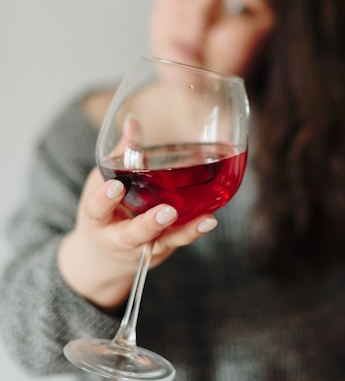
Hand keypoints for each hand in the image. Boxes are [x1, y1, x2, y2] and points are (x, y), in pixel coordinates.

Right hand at [58, 168, 216, 309]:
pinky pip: (178, 240)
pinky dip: (194, 231)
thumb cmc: (104, 211)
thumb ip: (119, 156)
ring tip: (206, 219)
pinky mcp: (162, 248)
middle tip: (167, 211)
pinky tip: (209, 219)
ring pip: (163, 242)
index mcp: (98, 219)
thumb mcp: (101, 184)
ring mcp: (143, 246)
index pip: (97, 210)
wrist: (103, 257)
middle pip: (134, 234)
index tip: (115, 186)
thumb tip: (133, 122)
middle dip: (151, 224)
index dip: (105, 200)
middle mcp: (119, 238)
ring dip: (185, 231)